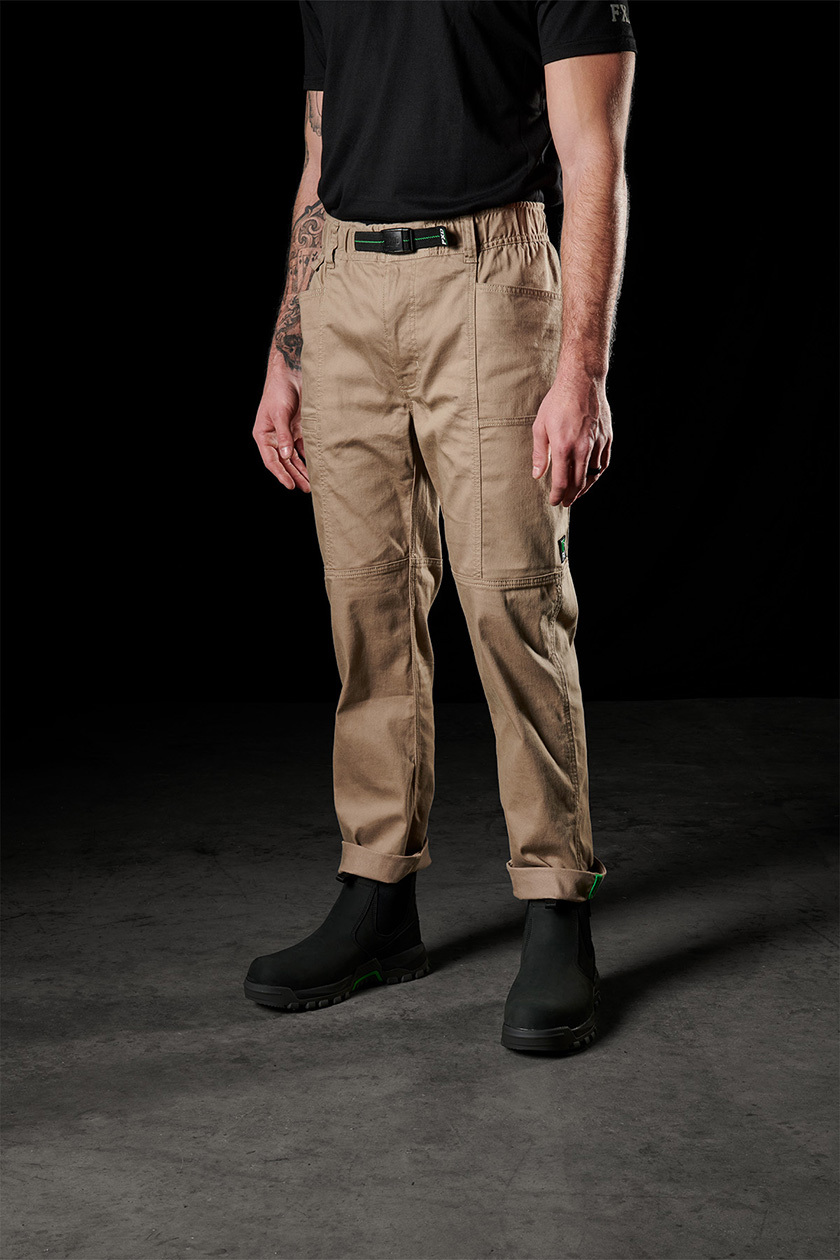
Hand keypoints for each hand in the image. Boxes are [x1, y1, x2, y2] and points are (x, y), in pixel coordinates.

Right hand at [252, 367, 310, 492]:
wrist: (290, 374)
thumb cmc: (279, 390)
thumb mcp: (280, 413)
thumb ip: (284, 435)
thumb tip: (286, 455)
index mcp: (263, 435)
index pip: (272, 460)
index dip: (281, 474)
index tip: (290, 485)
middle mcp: (274, 438)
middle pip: (284, 462)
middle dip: (294, 476)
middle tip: (304, 488)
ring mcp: (286, 435)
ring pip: (294, 458)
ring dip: (302, 470)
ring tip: (311, 484)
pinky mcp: (298, 430)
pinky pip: (303, 449)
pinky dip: (308, 458)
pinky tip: (315, 468)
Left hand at [531, 368, 611, 506]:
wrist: (582, 381)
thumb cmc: (558, 401)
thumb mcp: (540, 426)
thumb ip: (540, 454)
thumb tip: (538, 475)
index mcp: (564, 446)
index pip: (562, 482)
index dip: (557, 496)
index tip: (554, 501)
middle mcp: (583, 448)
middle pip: (579, 483)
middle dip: (571, 496)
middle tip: (565, 502)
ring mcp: (597, 443)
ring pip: (593, 475)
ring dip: (584, 488)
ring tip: (576, 493)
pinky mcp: (606, 437)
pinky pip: (604, 463)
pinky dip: (597, 474)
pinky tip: (590, 477)